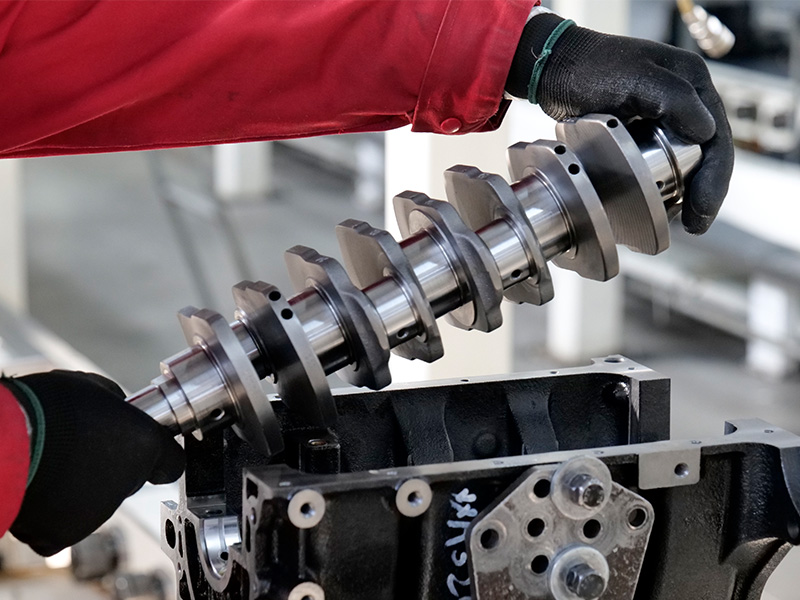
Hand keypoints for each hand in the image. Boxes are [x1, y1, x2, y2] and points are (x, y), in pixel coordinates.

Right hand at [3, 371, 183, 555]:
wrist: (4, 441)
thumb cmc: (47, 406)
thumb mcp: (95, 387)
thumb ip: (119, 407)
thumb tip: (118, 412)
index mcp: (145, 446)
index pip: (172, 463)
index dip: (158, 456)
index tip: (145, 451)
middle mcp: (128, 484)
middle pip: (129, 481)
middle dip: (111, 468)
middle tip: (80, 451)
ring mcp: (97, 513)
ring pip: (96, 504)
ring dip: (81, 490)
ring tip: (53, 466)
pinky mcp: (63, 535)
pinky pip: (63, 526)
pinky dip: (52, 514)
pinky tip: (40, 488)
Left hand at [507, 13, 733, 233]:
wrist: (555, 69)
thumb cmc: (590, 68)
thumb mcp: (635, 78)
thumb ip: (674, 100)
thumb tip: (708, 134)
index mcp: (692, 83)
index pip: (718, 136)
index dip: (715, 178)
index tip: (702, 210)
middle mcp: (685, 101)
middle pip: (707, 154)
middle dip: (703, 192)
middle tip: (695, 226)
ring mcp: (664, 118)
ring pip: (687, 161)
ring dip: (685, 193)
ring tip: (679, 222)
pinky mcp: (643, 133)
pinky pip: (663, 163)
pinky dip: (664, 185)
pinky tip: (658, 206)